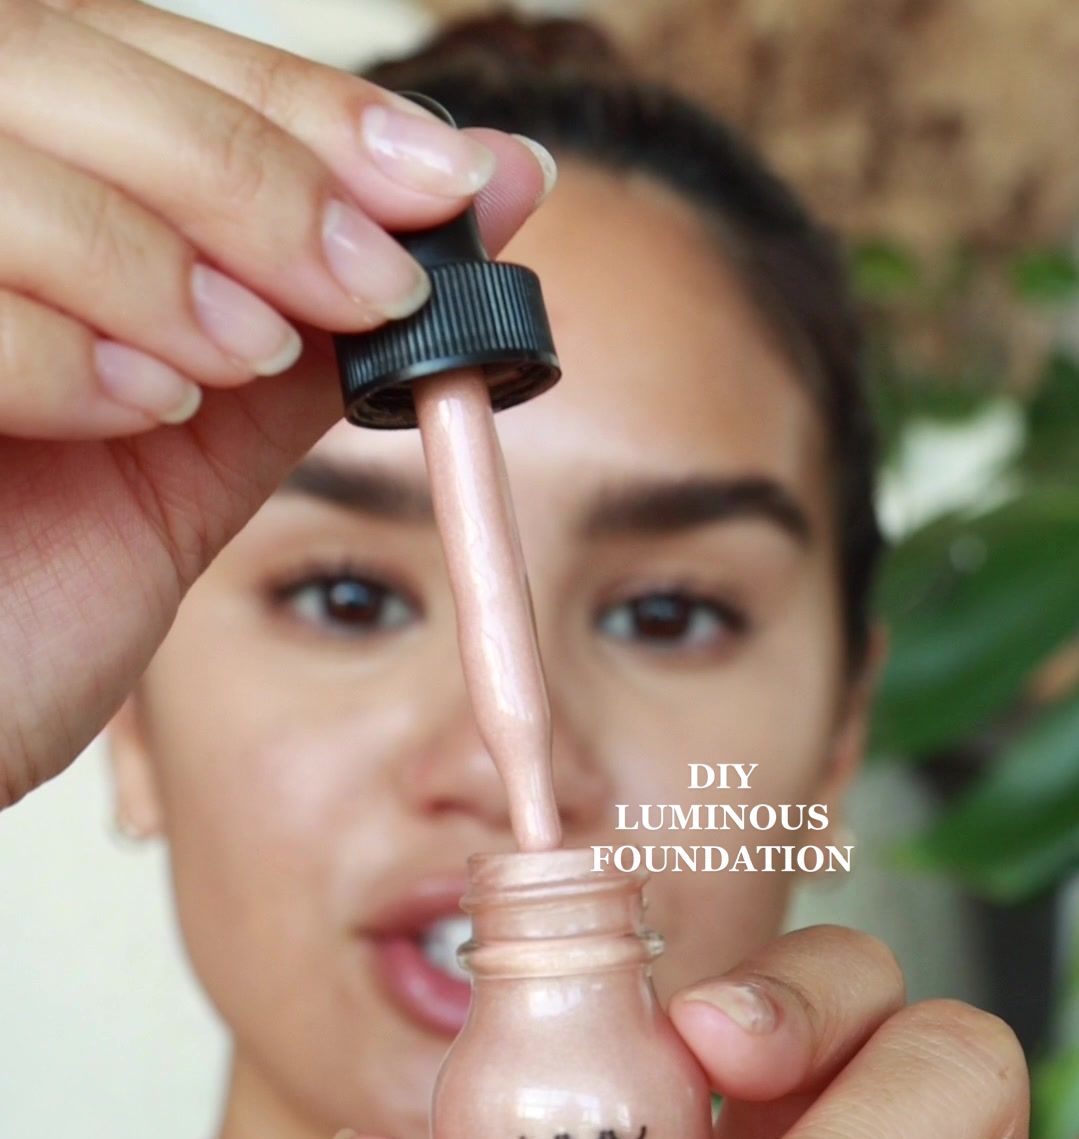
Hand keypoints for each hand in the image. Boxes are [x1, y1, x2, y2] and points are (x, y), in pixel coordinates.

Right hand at [0, 0, 548, 805]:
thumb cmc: (23, 598)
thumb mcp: (190, 447)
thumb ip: (311, 323)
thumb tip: (484, 197)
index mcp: (10, 183)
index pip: (140, 54)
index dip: (296, 102)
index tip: (445, 176)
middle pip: (72, 64)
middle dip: (257, 170)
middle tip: (379, 279)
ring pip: (17, 166)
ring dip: (169, 263)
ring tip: (240, 361)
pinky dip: (72, 352)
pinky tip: (138, 413)